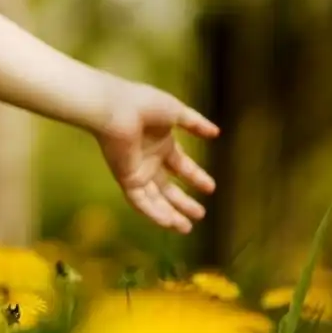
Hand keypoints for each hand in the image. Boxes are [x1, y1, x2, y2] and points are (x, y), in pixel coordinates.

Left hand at [92, 80, 219, 232]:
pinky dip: (153, 213)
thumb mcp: (176, 111)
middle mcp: (149, 160)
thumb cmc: (143, 104)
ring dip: (170, 214)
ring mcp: (137, 170)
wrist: (116, 107)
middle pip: (168, 187)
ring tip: (187, 228)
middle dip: (184, 202)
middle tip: (201, 215)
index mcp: (161, 144)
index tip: (211, 188)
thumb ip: (195, 123)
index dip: (195, 177)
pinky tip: (169, 223)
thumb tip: (216, 133)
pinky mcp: (126, 178)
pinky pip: (140, 201)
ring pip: (155, 199)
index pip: (181, 166)